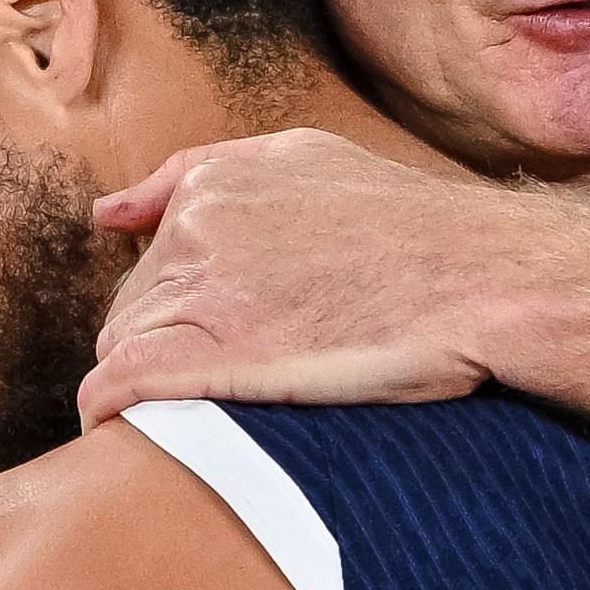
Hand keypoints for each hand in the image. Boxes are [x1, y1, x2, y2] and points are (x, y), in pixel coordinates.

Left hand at [82, 131, 537, 426]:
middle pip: (134, 307)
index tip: (224, 337)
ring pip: (126, 346)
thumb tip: (108, 211)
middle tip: (234, 377)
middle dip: (164, 343)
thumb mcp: (306, 160)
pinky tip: (123, 429)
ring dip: (150, 381)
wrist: (481, 277)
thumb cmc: (413, 227)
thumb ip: (203, 173)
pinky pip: (120, 384)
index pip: (150, 261)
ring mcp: (202, 293)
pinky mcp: (213, 356)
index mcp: (215, 186)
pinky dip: (110, 409)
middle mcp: (196, 230)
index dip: (183, 307)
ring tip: (213, 407)